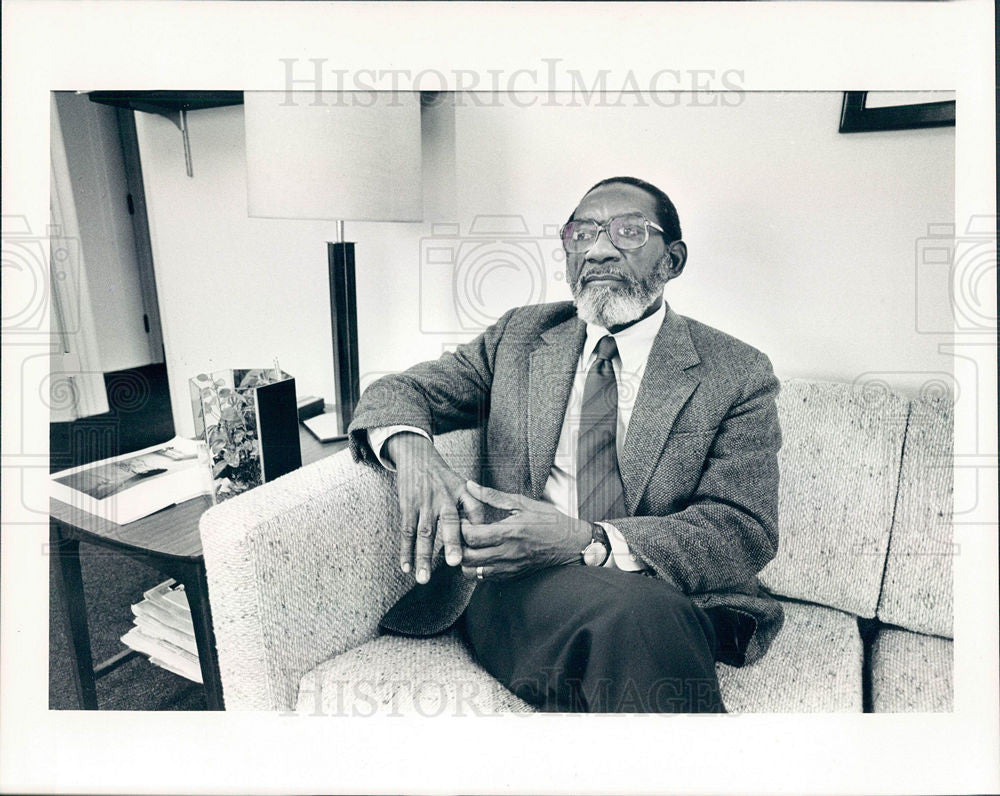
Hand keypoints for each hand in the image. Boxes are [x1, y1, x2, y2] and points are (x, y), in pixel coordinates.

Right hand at [385, 432, 485, 583]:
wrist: (417, 455)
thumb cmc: (443, 476)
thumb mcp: (463, 484)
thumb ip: (474, 506)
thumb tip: (482, 530)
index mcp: (462, 492)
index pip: (475, 510)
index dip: (478, 526)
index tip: (481, 546)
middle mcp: (444, 497)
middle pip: (449, 522)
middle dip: (451, 543)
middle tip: (455, 563)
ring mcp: (424, 502)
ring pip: (424, 532)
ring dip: (423, 556)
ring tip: (423, 578)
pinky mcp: (408, 506)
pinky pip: (406, 531)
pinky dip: (405, 550)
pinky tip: (406, 567)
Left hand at [459, 481, 592, 579]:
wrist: (570, 544)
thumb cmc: (549, 521)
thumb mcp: (522, 503)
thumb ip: (493, 496)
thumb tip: (470, 485)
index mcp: (509, 532)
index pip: (471, 536)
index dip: (461, 527)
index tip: (465, 520)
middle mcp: (507, 553)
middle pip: (467, 557)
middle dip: (458, 545)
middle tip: (462, 534)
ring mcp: (508, 568)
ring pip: (472, 572)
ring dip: (465, 560)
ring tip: (470, 546)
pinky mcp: (511, 576)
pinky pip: (485, 578)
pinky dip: (477, 567)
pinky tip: (483, 554)